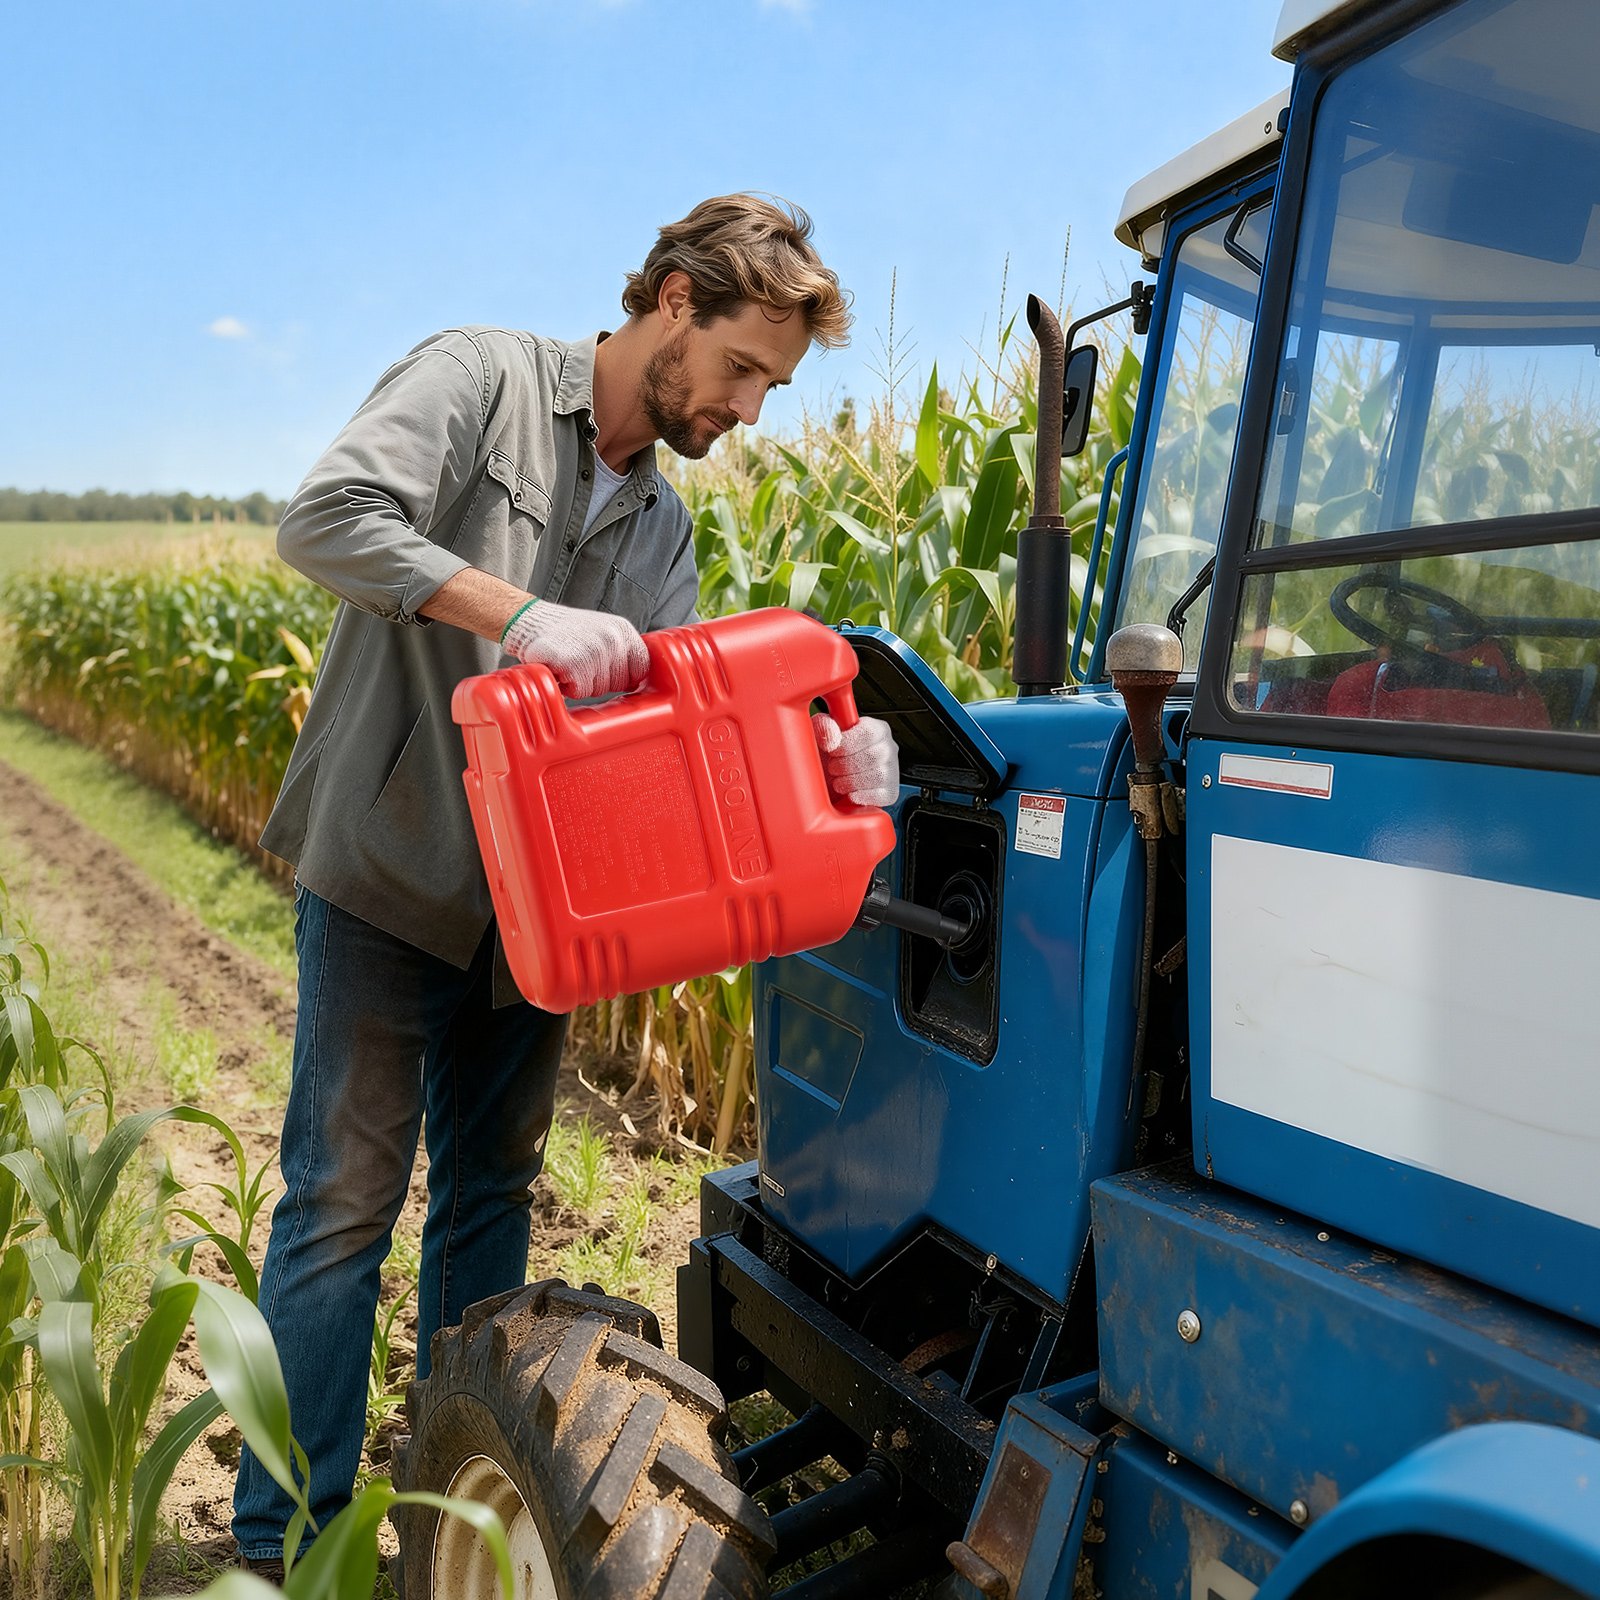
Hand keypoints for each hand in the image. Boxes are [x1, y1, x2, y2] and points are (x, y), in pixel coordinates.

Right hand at [502, 599, 648, 697]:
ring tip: (569, 663)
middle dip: (600, 681)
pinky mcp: (575, 664)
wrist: (528, 621)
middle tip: (579, 663)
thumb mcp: (601, 632)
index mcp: (622, 629)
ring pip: (600, 690)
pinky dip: (567, 687)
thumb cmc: (564, 631)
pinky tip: (559, 669)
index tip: (609, 674)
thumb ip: (622, 652)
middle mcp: (612, 638)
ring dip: (582, 684)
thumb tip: (637, 682)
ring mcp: (594, 651)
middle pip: (621, 683)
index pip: (642, 667)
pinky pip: (580, 692)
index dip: (627, 677)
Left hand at [811, 713, 899, 806]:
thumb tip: (832, 737)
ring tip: (838, 781)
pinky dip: (860, 796)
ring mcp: (891, 771)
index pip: (868, 732)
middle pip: (873, 756)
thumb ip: (823, 726)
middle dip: (845, 765)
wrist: (827, 780)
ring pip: (877, 777)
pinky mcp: (890, 792)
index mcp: (875, 729)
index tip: (832, 750)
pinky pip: (880, 796)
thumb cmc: (828, 755)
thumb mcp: (820, 734)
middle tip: (832, 768)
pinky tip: (848, 793)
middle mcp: (888, 748)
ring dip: (850, 782)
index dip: (847, 743)